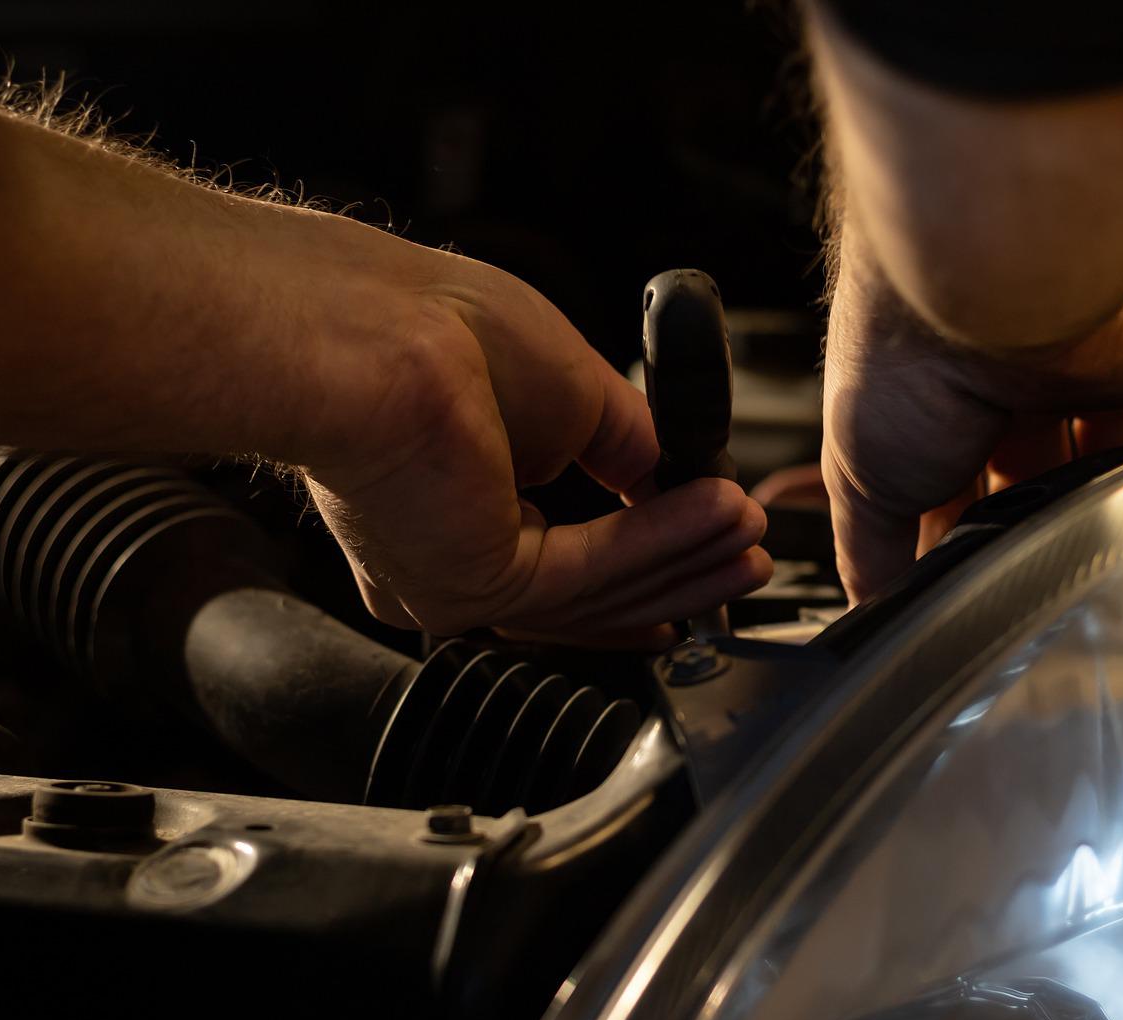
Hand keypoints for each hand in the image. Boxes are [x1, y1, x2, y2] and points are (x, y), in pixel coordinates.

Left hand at [276, 235, 771, 647]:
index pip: (555, 557)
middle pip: (583, 589)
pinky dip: (662, 543)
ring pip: (594, 589)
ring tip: (748, 534)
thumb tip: (676, 475)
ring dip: (685, 557)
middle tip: (746, 554)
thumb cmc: (427, 327)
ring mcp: (452, 579)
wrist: (373, 334)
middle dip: (678, 570)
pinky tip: (716, 515)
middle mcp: (440, 552)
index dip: (638, 558)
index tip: (703, 544)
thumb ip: (622, 442)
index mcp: (444, 500)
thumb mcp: (565, 385)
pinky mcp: (473, 585)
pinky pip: (589, 572)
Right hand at [820, 247, 1122, 602]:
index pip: (965, 482)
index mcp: (939, 397)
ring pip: (1119, 420)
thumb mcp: (860, 482)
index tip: (976, 591)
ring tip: (1119, 533)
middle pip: (1047, 462)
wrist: (980, 289)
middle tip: (1049, 572)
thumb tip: (878, 613)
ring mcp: (1087, 351)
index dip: (971, 535)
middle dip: (1044, 514)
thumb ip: (870, 552)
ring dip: (1119, 475)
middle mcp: (1012, 373)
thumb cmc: (905, 365)